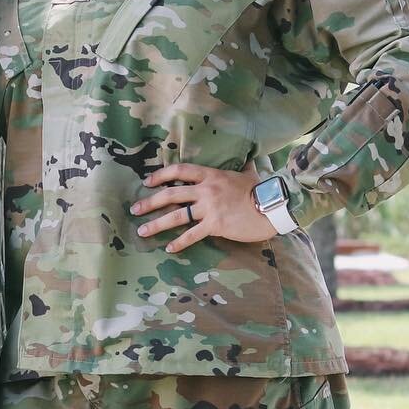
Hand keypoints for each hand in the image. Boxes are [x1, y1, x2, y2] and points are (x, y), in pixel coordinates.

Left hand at [131, 164, 276, 250]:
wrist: (274, 206)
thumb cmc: (262, 189)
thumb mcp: (249, 174)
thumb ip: (243, 168)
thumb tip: (249, 160)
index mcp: (211, 175)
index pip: (179, 171)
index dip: (161, 176)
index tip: (147, 182)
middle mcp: (206, 190)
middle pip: (171, 194)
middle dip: (150, 202)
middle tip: (135, 209)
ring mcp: (209, 208)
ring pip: (176, 216)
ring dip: (156, 224)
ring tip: (142, 231)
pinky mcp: (215, 225)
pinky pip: (192, 235)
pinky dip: (179, 242)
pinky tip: (169, 248)